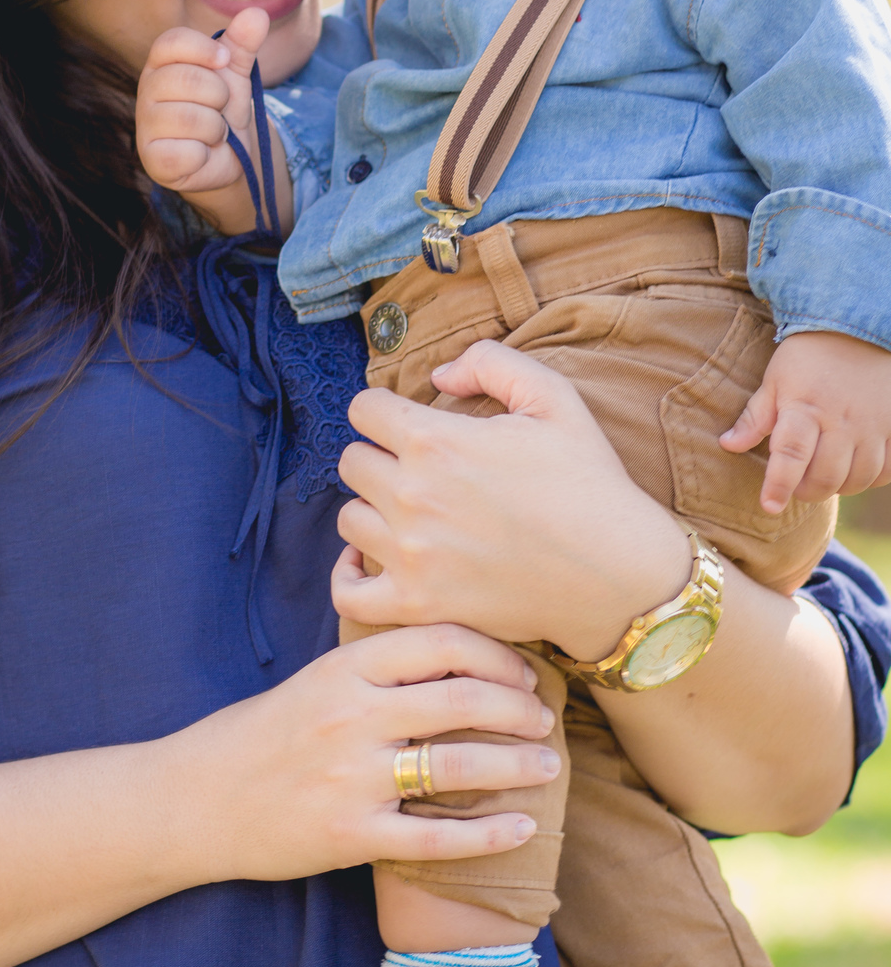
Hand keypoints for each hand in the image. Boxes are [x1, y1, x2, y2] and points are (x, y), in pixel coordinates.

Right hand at [136, 9, 268, 195]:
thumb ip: (243, 44)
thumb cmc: (222, 108)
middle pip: (187, 79)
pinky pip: (187, 152)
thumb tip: (257, 14)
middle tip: (220, 107)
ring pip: (190, 118)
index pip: (171, 41)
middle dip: (219, 96)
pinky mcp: (153, 159)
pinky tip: (201, 154)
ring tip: (213, 132)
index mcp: (162, 62)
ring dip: (216, 128)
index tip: (224, 61)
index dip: (203, 49)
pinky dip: (205, 154)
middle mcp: (147, 90)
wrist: (227, 156)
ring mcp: (146, 125)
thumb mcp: (235, 73)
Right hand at [181, 624, 559, 880]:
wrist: (198, 798)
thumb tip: (463, 654)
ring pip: (457, 764)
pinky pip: (435, 838)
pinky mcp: (348, 835)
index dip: (497, 655)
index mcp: (345, 667)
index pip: (442, 642)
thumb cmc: (266, 733)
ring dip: (517, 764)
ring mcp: (350, 778)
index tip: (525, 674)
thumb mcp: (319, 679)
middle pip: (461, 698)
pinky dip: (488, 834)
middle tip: (547, 720)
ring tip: (548, 766)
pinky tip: (522, 827)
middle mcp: (351, 716)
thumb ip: (380, 665)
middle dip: (520, 710)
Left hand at [333, 339, 689, 661]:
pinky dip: (351, 576)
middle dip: (380, 456)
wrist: (617, 574)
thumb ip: (490, 362)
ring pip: (348, 519)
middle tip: (417, 471)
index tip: (408, 424)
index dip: (386, 410)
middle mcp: (412, 495)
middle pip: (352, 461)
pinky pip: (348, 593)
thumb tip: (438, 375)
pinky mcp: (417, 604)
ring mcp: (410, 555)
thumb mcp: (553, 398)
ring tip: (409, 514)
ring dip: (373, 512)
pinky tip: (372, 560)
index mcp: (435, 440)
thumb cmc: (588, 482)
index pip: (364, 409)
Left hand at [720, 329, 890, 511]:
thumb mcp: (775, 380)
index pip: (791, 455)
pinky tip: (856, 469)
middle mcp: (841, 420)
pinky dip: (871, 478)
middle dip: (806, 492)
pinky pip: (888, 470)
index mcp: (805, 407)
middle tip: (796, 486)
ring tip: (824, 477)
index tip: (769, 506)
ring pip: (858, 478)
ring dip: (838, 487)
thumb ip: (755, 416)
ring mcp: (873, 425)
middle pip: (826, 476)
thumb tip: (728, 445)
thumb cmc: (808, 356)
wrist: (858, 328)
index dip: (779, 485)